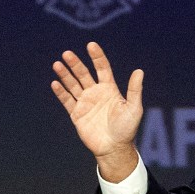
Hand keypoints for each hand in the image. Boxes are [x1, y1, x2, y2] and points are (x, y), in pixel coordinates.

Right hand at [51, 42, 143, 180]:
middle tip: (67, 53)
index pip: (102, 68)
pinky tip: (55, 83)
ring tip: (57, 64)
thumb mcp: (134, 108)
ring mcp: (85, 102)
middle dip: (76, 64)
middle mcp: (96, 93)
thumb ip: (134, 90)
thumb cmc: (127, 128)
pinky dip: (61, 92)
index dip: (97, 57)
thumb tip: (139, 71)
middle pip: (84, 74)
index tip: (91, 45)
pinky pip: (67, 100)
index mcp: (110, 89)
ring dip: (65, 75)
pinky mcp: (76, 114)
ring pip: (73, 85)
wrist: (114, 148)